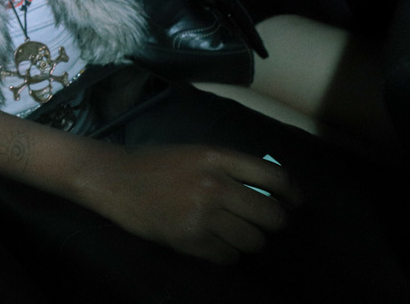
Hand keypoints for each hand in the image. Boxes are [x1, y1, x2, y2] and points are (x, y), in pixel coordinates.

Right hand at [90, 145, 299, 263]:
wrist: (115, 180)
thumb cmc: (157, 162)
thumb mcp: (196, 153)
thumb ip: (231, 166)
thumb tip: (272, 187)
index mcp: (217, 158)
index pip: (275, 178)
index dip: (292, 193)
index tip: (294, 202)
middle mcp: (214, 186)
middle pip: (271, 216)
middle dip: (272, 221)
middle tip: (261, 221)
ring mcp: (202, 216)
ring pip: (253, 241)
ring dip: (249, 240)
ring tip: (234, 231)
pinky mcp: (190, 241)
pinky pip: (229, 257)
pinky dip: (227, 252)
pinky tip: (213, 241)